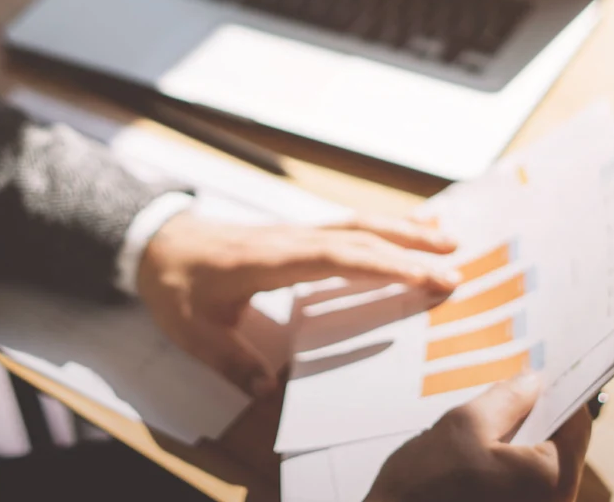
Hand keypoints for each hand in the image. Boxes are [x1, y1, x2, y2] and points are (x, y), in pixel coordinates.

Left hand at [136, 212, 459, 394]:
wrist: (157, 244)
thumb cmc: (176, 286)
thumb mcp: (193, 332)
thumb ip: (231, 360)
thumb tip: (265, 390)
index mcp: (269, 261)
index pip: (335, 259)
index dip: (381, 266)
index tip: (422, 277)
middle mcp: (290, 239)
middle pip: (358, 238)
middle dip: (409, 250)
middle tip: (456, 266)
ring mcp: (296, 231)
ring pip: (358, 224)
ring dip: (404, 230)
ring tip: (449, 238)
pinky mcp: (299, 234)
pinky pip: (348, 225)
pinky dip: (384, 224)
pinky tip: (412, 223)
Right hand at [366, 374, 591, 501]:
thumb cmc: (425, 485)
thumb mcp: (465, 424)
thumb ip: (507, 399)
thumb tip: (533, 383)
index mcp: (552, 481)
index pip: (577, 427)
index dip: (560, 394)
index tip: (543, 374)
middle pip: (561, 449)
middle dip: (538, 417)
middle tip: (514, 389)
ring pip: (540, 470)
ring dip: (522, 442)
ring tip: (493, 418)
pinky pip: (522, 488)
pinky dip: (510, 466)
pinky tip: (484, 451)